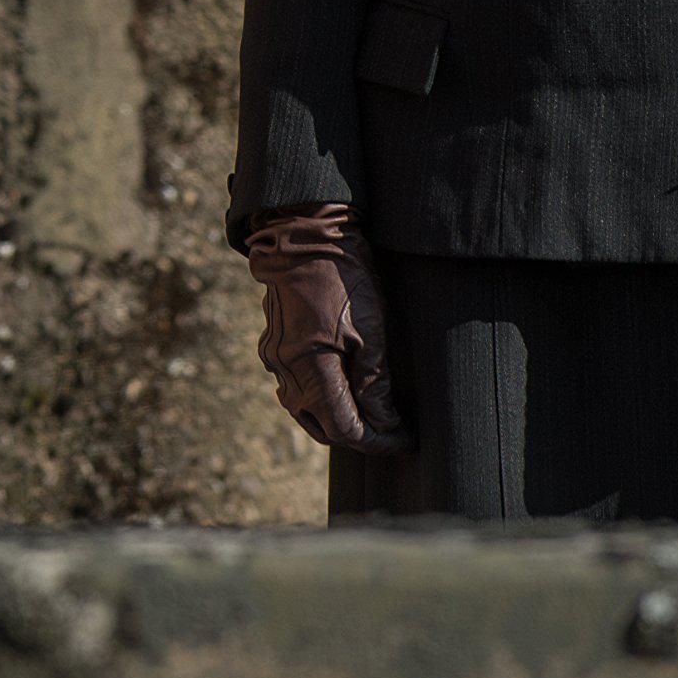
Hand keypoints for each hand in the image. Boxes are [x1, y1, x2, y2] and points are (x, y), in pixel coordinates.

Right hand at [243, 203, 409, 453]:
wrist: (303, 236)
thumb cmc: (343, 278)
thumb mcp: (371, 329)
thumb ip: (374, 382)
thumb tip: (384, 423)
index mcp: (310, 367)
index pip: (345, 427)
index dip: (378, 440)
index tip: (405, 439)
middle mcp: (285, 370)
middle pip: (321, 427)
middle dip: (358, 436)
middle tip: (392, 433)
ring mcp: (274, 358)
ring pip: (304, 411)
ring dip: (336, 420)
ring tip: (370, 416)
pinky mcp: (272, 346)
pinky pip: (294, 388)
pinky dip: (319, 399)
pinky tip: (342, 388)